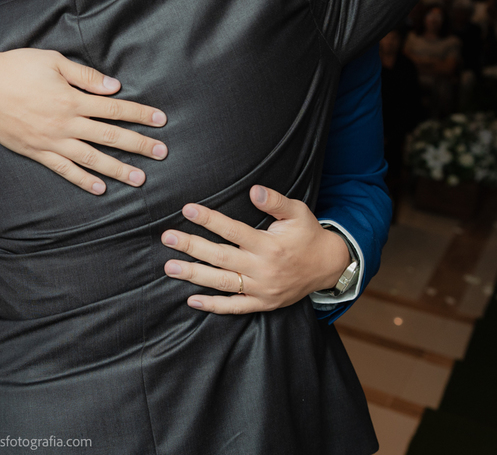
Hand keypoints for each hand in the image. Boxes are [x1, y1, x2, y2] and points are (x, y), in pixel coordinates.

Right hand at [0, 48, 167, 193]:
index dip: (139, 114)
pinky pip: (64, 169)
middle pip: (109, 136)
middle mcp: (65, 123)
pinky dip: (83, 180)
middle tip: (161, 153)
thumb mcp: (53, 61)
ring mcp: (51, 141)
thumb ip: (85, 76)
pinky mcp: (36, 151)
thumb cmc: (17, 67)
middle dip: (138, 145)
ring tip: (139, 179)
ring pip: (91, 158)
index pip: (114, 108)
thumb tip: (114, 87)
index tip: (160, 120)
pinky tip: (100, 188)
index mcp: (72, 98)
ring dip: (117, 169)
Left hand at [160, 185, 351, 313]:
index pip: (233, 230)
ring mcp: (261, 289)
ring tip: (170, 268)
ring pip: (222, 282)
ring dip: (194, 275)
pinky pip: (235, 307)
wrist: (328, 266)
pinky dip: (213, 306)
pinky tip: (192, 300)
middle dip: (192, 246)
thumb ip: (275, 201)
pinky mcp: (262, 303)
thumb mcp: (298, 212)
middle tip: (167, 237)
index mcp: (269, 245)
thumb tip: (254, 190)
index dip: (209, 220)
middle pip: (220, 257)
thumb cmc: (308, 235)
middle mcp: (262, 268)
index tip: (187, 209)